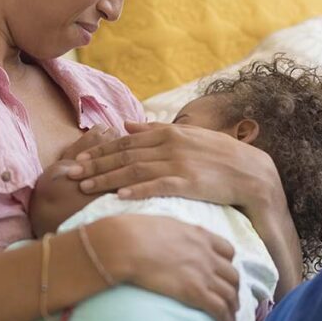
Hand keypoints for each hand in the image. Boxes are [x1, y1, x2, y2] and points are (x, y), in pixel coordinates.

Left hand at [70, 121, 303, 293]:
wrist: (251, 172)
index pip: (125, 142)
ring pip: (134, 171)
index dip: (99, 151)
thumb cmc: (217, 155)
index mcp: (167, 133)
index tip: (76, 159)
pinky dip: (137, 190)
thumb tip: (128, 124)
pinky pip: (157, 186)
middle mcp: (169, 145)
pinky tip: (119, 197)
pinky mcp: (189, 182)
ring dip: (106, 179)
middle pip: (124, 155)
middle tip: (70, 173)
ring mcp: (178, 164)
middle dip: (94, 165)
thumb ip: (155, 130)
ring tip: (84, 187)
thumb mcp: (186, 136)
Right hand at [93, 214, 240, 320]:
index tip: (223, 273)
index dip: (228, 264)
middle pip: (232, 275)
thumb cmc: (136, 232)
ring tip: (231, 318)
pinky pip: (219, 308)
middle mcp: (207, 254)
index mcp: (200, 235)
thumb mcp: (164, 224)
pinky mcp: (195, 291)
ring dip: (233, 307)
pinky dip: (225, 318)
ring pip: (230, 293)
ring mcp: (203, 273)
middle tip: (230, 299)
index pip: (227, 251)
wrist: (128, 245)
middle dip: (234, 288)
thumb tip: (170, 237)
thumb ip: (176, 232)